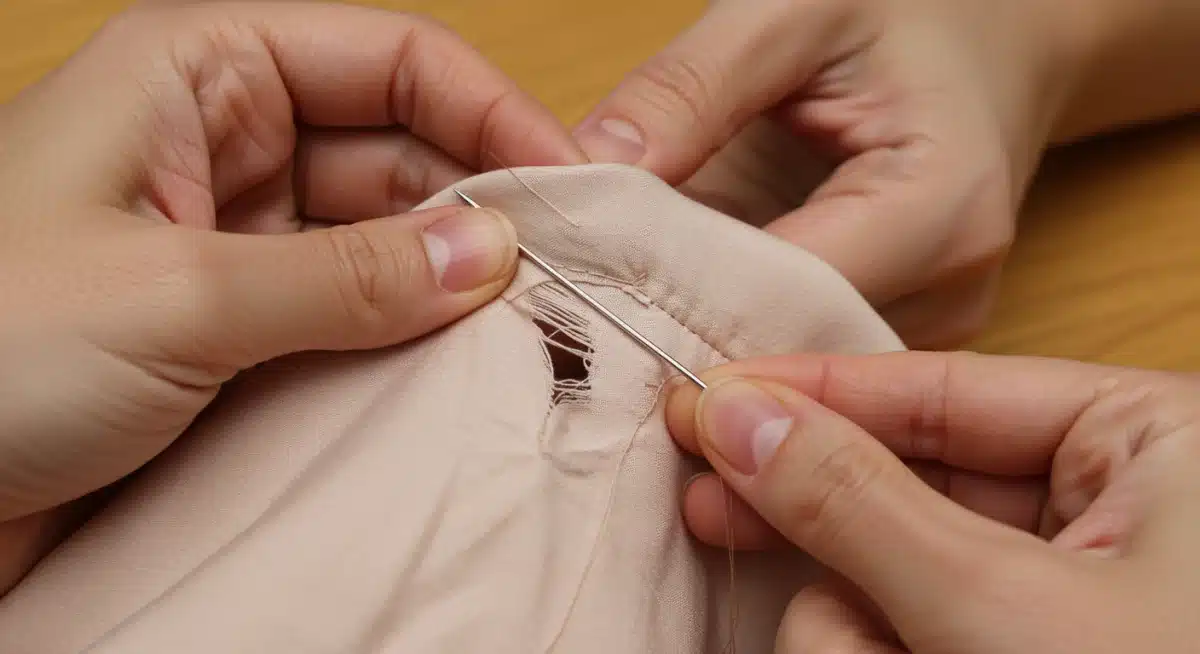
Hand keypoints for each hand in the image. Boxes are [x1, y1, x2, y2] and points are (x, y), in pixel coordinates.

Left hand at [0, 2, 583, 590]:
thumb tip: (497, 249)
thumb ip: (351, 274)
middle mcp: (226, 140)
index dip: (494, 113)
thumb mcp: (181, 298)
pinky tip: (463, 365)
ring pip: (386, 232)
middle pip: (401, 147)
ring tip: (536, 330)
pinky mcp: (239, 319)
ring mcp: (237, 234)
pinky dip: (411, 332)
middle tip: (574, 281)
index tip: (577, 189)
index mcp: (199, 72)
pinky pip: (354, 305)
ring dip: (456, 278)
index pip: (391, 58)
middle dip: (486, 206)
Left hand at [574, 0, 1089, 346]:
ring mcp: (923, 330)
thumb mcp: (794, 10)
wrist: (984, 44)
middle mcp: (948, 295)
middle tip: (560, 328)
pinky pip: (790, 361)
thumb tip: (585, 170)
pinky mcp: (887, 338)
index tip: (571, 290)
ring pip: (781, 374)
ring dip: (686, 348)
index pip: (787, 292)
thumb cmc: (901, 14)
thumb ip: (690, 85)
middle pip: (782, 354)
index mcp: (943, 206)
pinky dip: (716, 340)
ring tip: (595, 324)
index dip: (671, 297)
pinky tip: (651, 319)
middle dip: (667, 339)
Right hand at [666, 352, 1199, 651]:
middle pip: (911, 481)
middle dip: (820, 519)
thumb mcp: (993, 605)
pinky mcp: (1024, 651)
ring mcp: (1066, 595)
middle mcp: (1113, 507)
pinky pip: (911, 631)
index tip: (712, 395)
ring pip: (897, 572)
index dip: (816, 392)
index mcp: (1148, 443)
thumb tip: (739, 415)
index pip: (944, 389)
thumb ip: (856, 500)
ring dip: (853, 628)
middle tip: (709, 501)